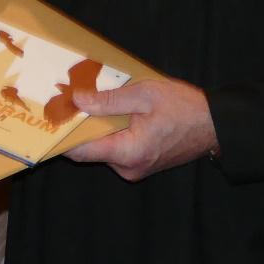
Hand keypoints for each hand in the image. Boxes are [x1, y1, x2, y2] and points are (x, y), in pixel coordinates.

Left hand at [65, 78, 216, 180]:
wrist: (215, 125)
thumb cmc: (184, 107)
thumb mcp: (144, 95)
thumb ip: (108, 100)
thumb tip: (77, 100)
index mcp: (128, 152)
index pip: (81, 152)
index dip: (62, 136)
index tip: (48, 118)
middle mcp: (129, 167)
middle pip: (90, 149)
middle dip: (79, 126)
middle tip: (67, 100)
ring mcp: (136, 168)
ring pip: (103, 148)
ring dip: (96, 128)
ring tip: (90, 101)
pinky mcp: (141, 163)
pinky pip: (116, 149)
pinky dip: (110, 133)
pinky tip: (110, 112)